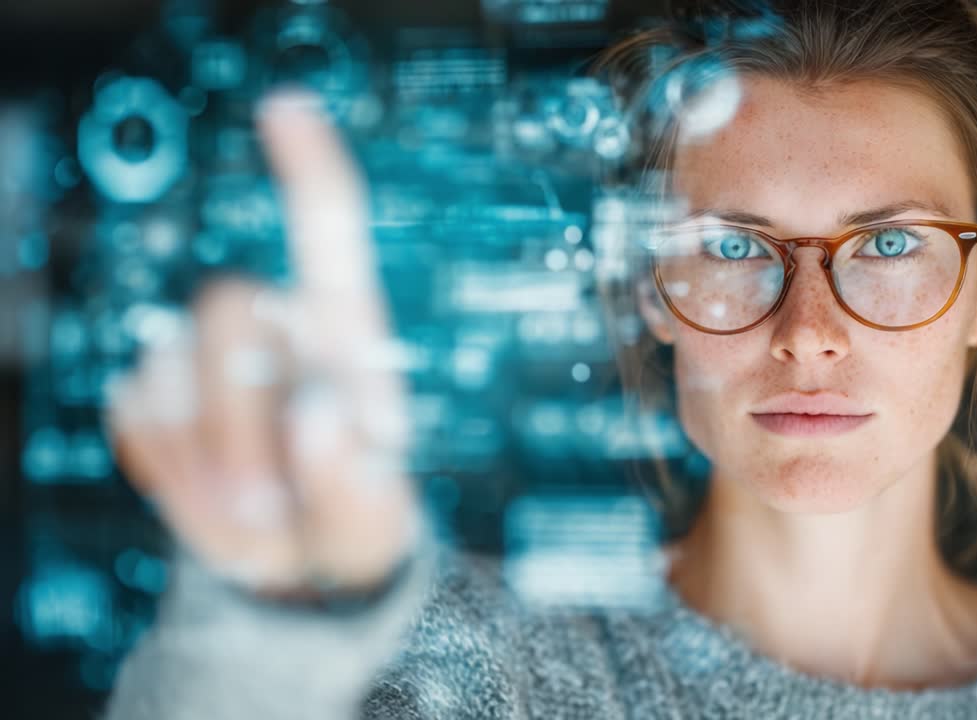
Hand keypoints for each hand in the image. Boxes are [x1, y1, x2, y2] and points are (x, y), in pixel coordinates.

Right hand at [105, 89, 420, 597]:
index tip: (288, 106)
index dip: (309, 167)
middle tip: (268, 512)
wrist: (296, 567)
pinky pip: (134, 416)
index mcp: (343, 334)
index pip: (328, 234)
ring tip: (257, 514)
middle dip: (237, 417)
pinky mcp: (155, 398)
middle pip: (226, 306)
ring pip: (170, 369)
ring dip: (208, 459)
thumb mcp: (373, 516)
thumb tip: (317, 415)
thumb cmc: (353, 519)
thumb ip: (351, 475)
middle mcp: (272, 328)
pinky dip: (168, 472)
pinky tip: (213, 495)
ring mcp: (205, 361)